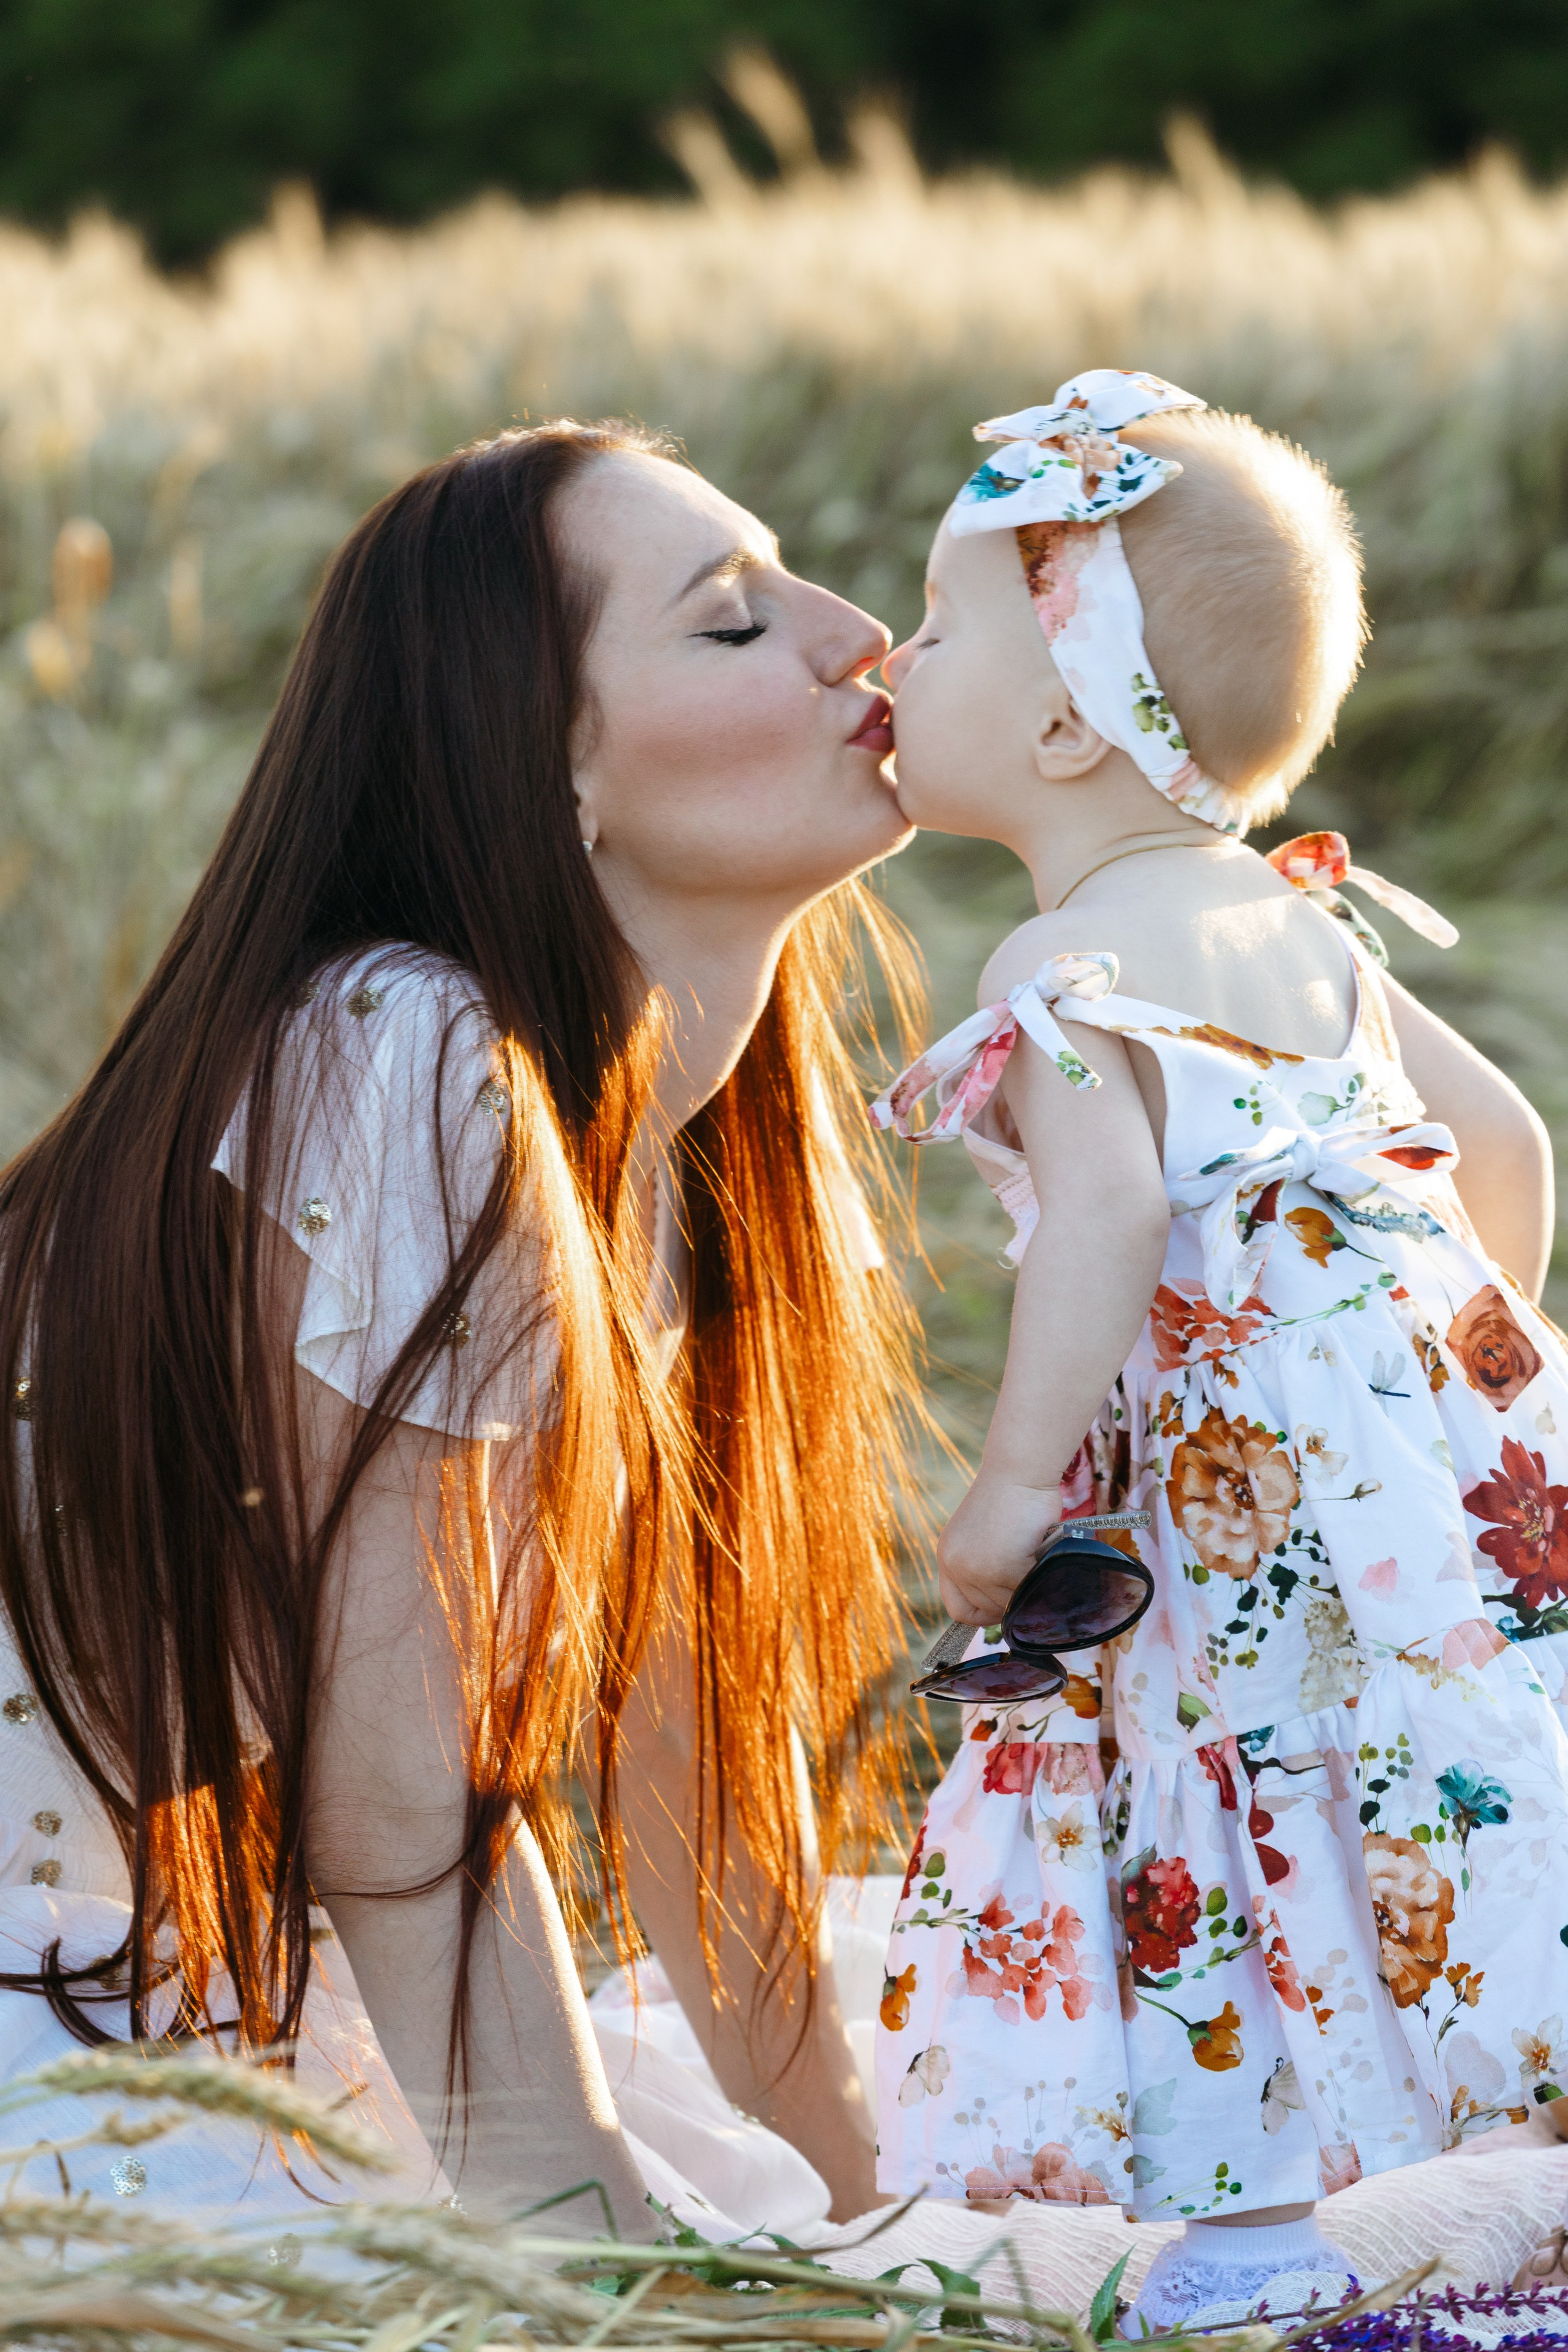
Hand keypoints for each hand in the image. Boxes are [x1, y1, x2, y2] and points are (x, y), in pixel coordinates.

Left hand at [937, 1472, 1061, 1623]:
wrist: (1019, 1470)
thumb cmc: (1010, 1497)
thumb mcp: (982, 1536)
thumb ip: (983, 1567)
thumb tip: (1006, 1603)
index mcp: (947, 1557)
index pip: (957, 1608)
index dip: (983, 1613)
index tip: (1003, 1605)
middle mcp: (955, 1566)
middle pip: (986, 1610)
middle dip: (1010, 1597)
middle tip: (1027, 1572)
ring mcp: (977, 1570)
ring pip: (1010, 1602)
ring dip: (1027, 1585)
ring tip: (1033, 1554)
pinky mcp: (1003, 1569)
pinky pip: (1028, 1590)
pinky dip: (1039, 1575)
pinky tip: (1040, 1551)